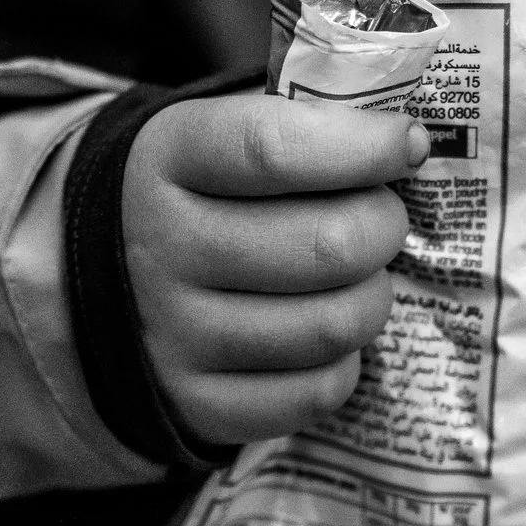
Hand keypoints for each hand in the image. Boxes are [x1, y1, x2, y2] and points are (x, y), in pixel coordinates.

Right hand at [123, 95, 427, 446]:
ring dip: (372, 296)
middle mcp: (160, 249)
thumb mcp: (225, 127)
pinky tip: (325, 328)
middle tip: (382, 219)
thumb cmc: (208, 189)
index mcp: (166, 159)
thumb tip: (412, 139)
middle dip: (385, 227)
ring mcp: (174, 337)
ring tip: (358, 276)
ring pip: (334, 324)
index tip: (410, 145)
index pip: (276, 150)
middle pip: (329, 245)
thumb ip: (305, 118)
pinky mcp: (197, 406)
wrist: (113, 272)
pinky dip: (343, 361)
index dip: (365, 147)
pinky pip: (317, 391)